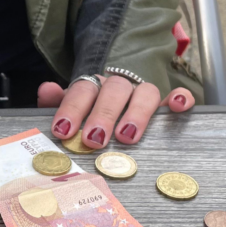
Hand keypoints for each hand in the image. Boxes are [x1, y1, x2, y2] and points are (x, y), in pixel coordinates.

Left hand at [37, 76, 194, 148]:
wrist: (116, 103)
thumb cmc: (89, 115)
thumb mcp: (70, 110)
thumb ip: (56, 103)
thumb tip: (45, 90)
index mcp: (93, 86)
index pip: (82, 90)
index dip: (72, 109)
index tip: (63, 131)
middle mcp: (118, 86)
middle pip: (113, 91)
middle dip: (103, 115)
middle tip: (94, 139)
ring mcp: (143, 93)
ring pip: (145, 92)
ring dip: (137, 113)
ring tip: (127, 137)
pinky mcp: (166, 103)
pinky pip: (178, 95)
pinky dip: (180, 99)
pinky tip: (177, 107)